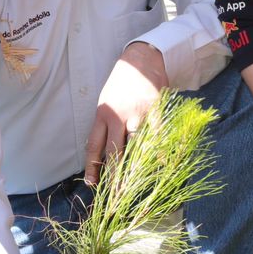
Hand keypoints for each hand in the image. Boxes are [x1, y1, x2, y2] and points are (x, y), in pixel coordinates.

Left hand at [84, 41, 167, 183]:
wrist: (141, 59)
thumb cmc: (122, 83)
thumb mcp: (107, 101)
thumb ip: (106, 124)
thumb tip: (104, 151)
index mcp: (102, 114)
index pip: (94, 146)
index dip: (92, 167)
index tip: (91, 184)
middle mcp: (117, 115)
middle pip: (114, 151)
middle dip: (114, 174)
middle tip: (115, 193)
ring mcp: (136, 113)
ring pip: (135, 145)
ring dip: (136, 165)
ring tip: (136, 183)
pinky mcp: (154, 109)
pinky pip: (157, 134)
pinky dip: (159, 151)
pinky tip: (161, 164)